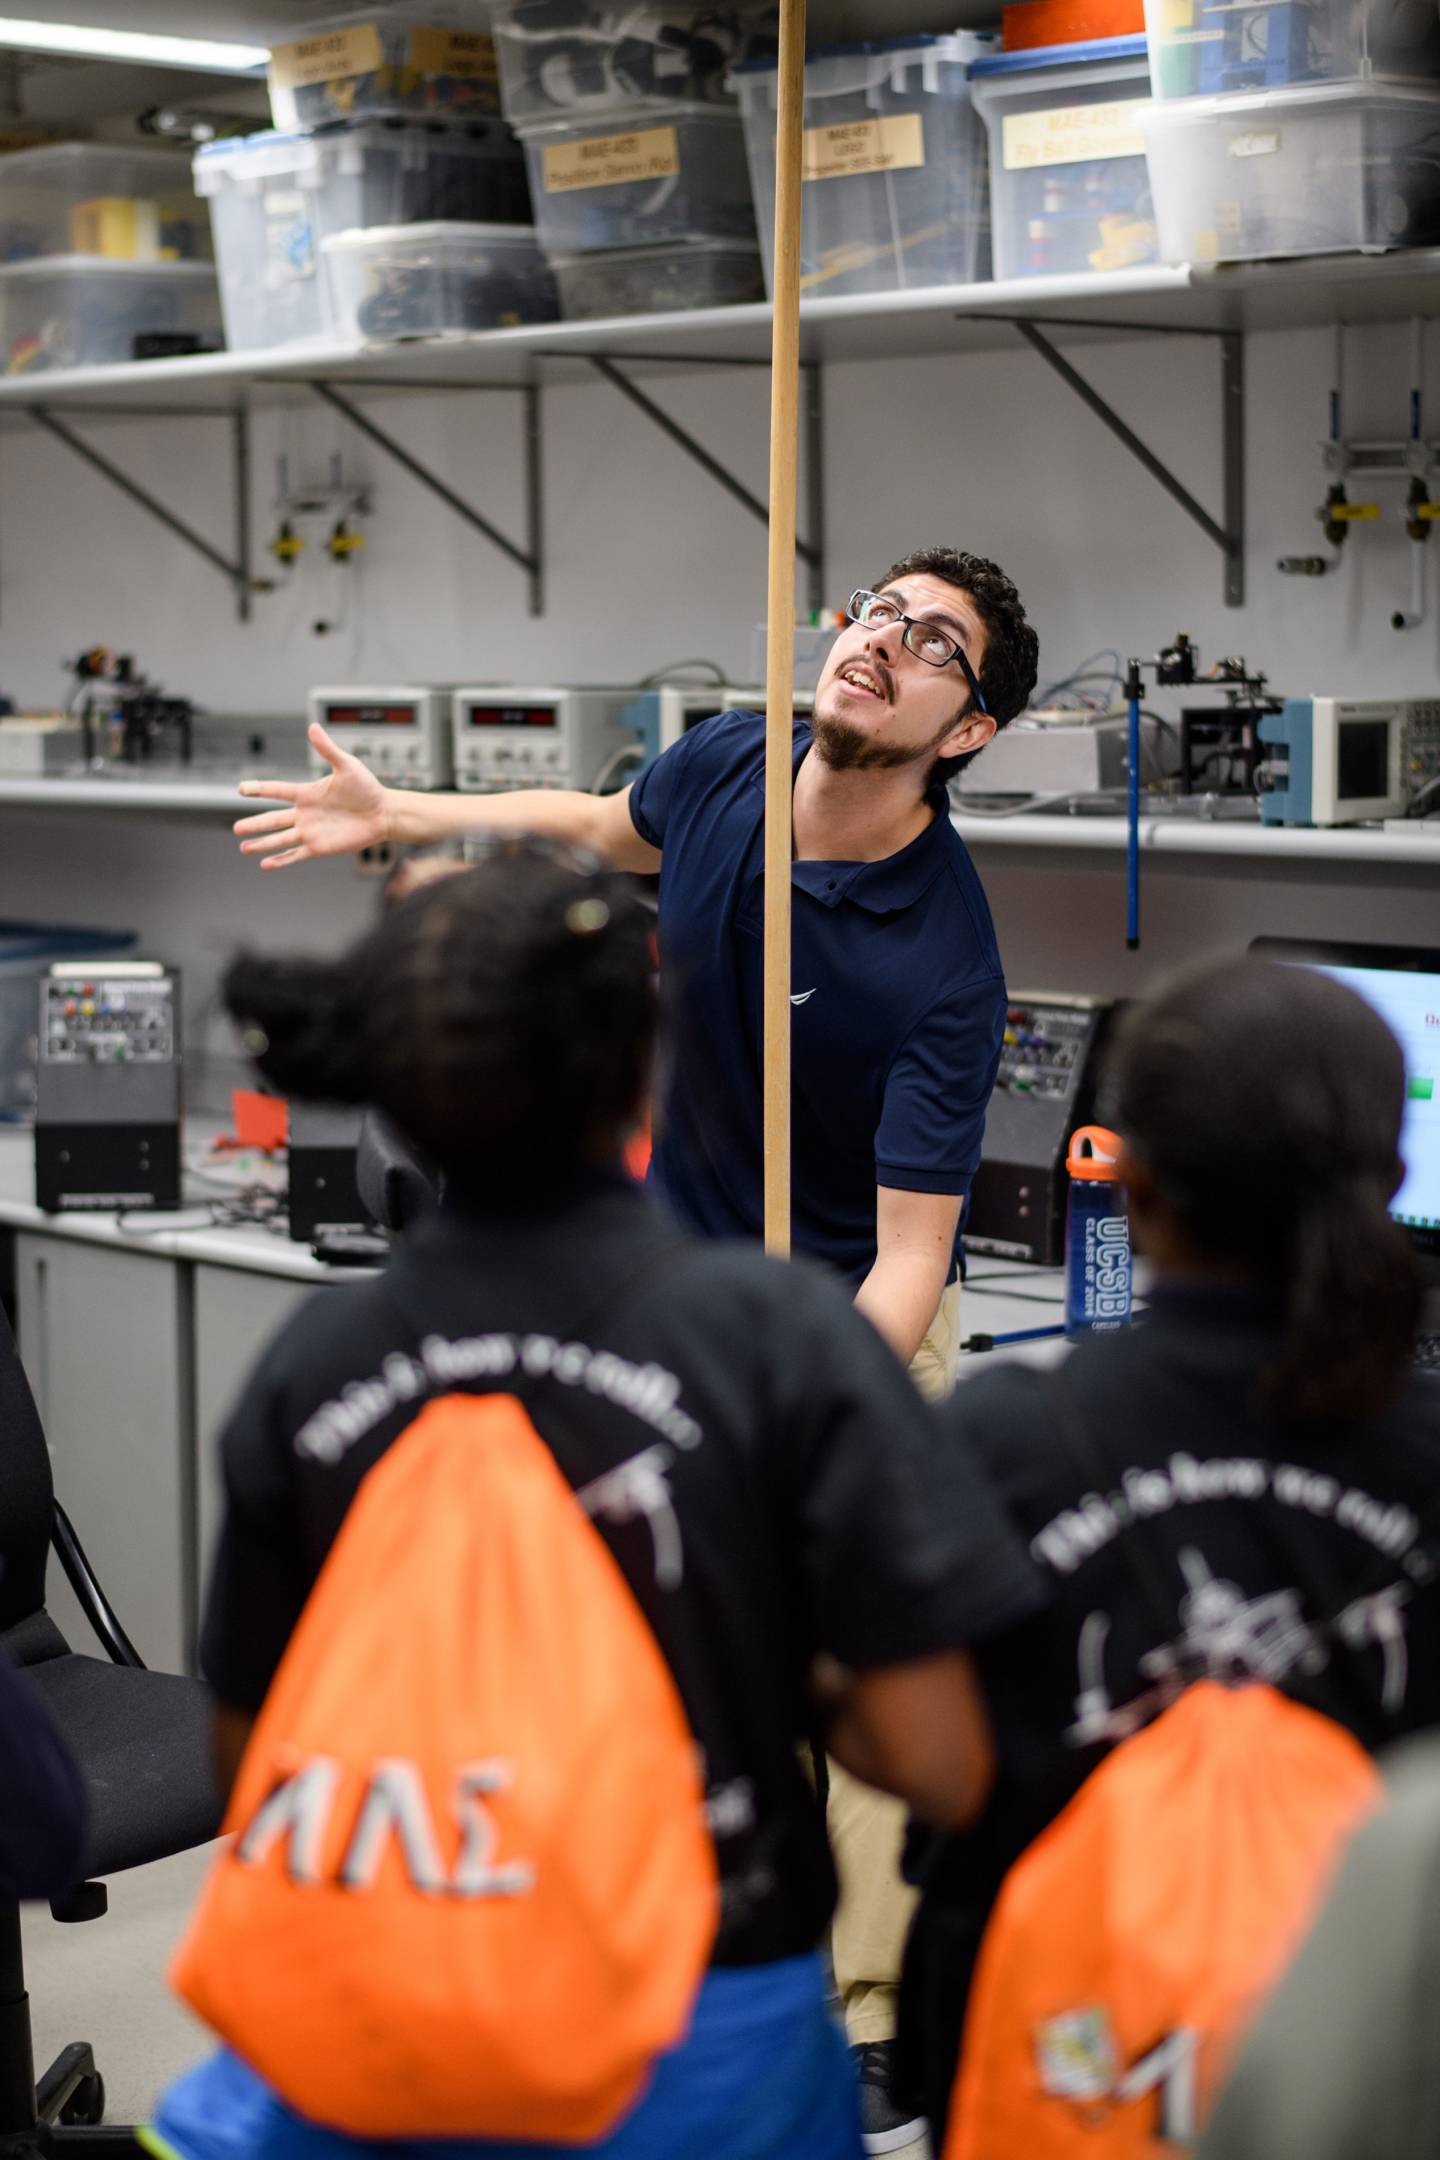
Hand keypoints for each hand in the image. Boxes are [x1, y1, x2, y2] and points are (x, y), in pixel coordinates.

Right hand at [234, 722, 388, 867]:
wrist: (383, 813)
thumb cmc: (366, 787)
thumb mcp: (347, 765)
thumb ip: (327, 749)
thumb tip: (313, 727)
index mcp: (307, 793)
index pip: (277, 791)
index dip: (259, 790)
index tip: (241, 789)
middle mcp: (304, 813)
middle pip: (273, 819)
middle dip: (255, 825)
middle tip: (237, 828)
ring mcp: (310, 831)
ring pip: (280, 839)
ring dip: (262, 844)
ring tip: (243, 848)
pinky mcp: (319, 847)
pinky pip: (296, 854)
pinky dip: (281, 860)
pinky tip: (266, 864)